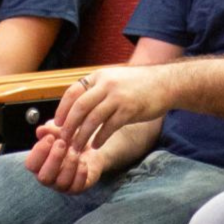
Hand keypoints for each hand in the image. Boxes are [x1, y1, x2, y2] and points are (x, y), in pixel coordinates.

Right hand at [22, 124, 110, 194]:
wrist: (90, 146)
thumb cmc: (70, 138)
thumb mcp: (60, 130)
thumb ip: (50, 129)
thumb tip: (40, 130)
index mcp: (39, 163)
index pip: (31, 164)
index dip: (39, 151)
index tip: (50, 137)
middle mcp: (48, 176)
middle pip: (44, 178)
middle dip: (54, 159)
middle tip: (62, 143)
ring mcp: (62, 184)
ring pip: (61, 183)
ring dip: (69, 165)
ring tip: (75, 151)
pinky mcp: (77, 187)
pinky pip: (76, 187)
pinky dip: (80, 173)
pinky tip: (83, 161)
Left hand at [51, 66, 171, 149]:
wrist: (166, 83)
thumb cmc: (138, 85)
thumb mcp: (114, 79)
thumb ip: (97, 89)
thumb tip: (76, 105)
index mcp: (99, 76)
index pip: (73, 92)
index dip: (62, 109)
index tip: (57, 123)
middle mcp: (106, 85)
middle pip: (80, 107)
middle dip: (69, 126)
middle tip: (64, 139)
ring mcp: (118, 97)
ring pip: (92, 119)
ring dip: (82, 135)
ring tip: (77, 147)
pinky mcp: (129, 110)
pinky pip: (109, 127)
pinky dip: (100, 138)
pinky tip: (96, 145)